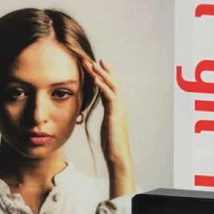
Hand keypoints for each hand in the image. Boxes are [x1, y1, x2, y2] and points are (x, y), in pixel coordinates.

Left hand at [83, 56, 134, 199]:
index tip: (96, 65)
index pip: (110, 87)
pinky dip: (103, 87)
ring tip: (93, 64)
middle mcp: (120, 106)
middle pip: (113, 83)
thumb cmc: (111, 143)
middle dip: (104, 70)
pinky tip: (96, 80)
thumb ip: (105, 115)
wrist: (117, 155)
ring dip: (102, 75)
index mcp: (116, 108)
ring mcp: (119, 109)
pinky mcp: (116, 115)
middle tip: (95, 58)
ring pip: (112, 87)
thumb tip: (100, 110)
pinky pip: (110, 97)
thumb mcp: (106, 125)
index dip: (104, 76)